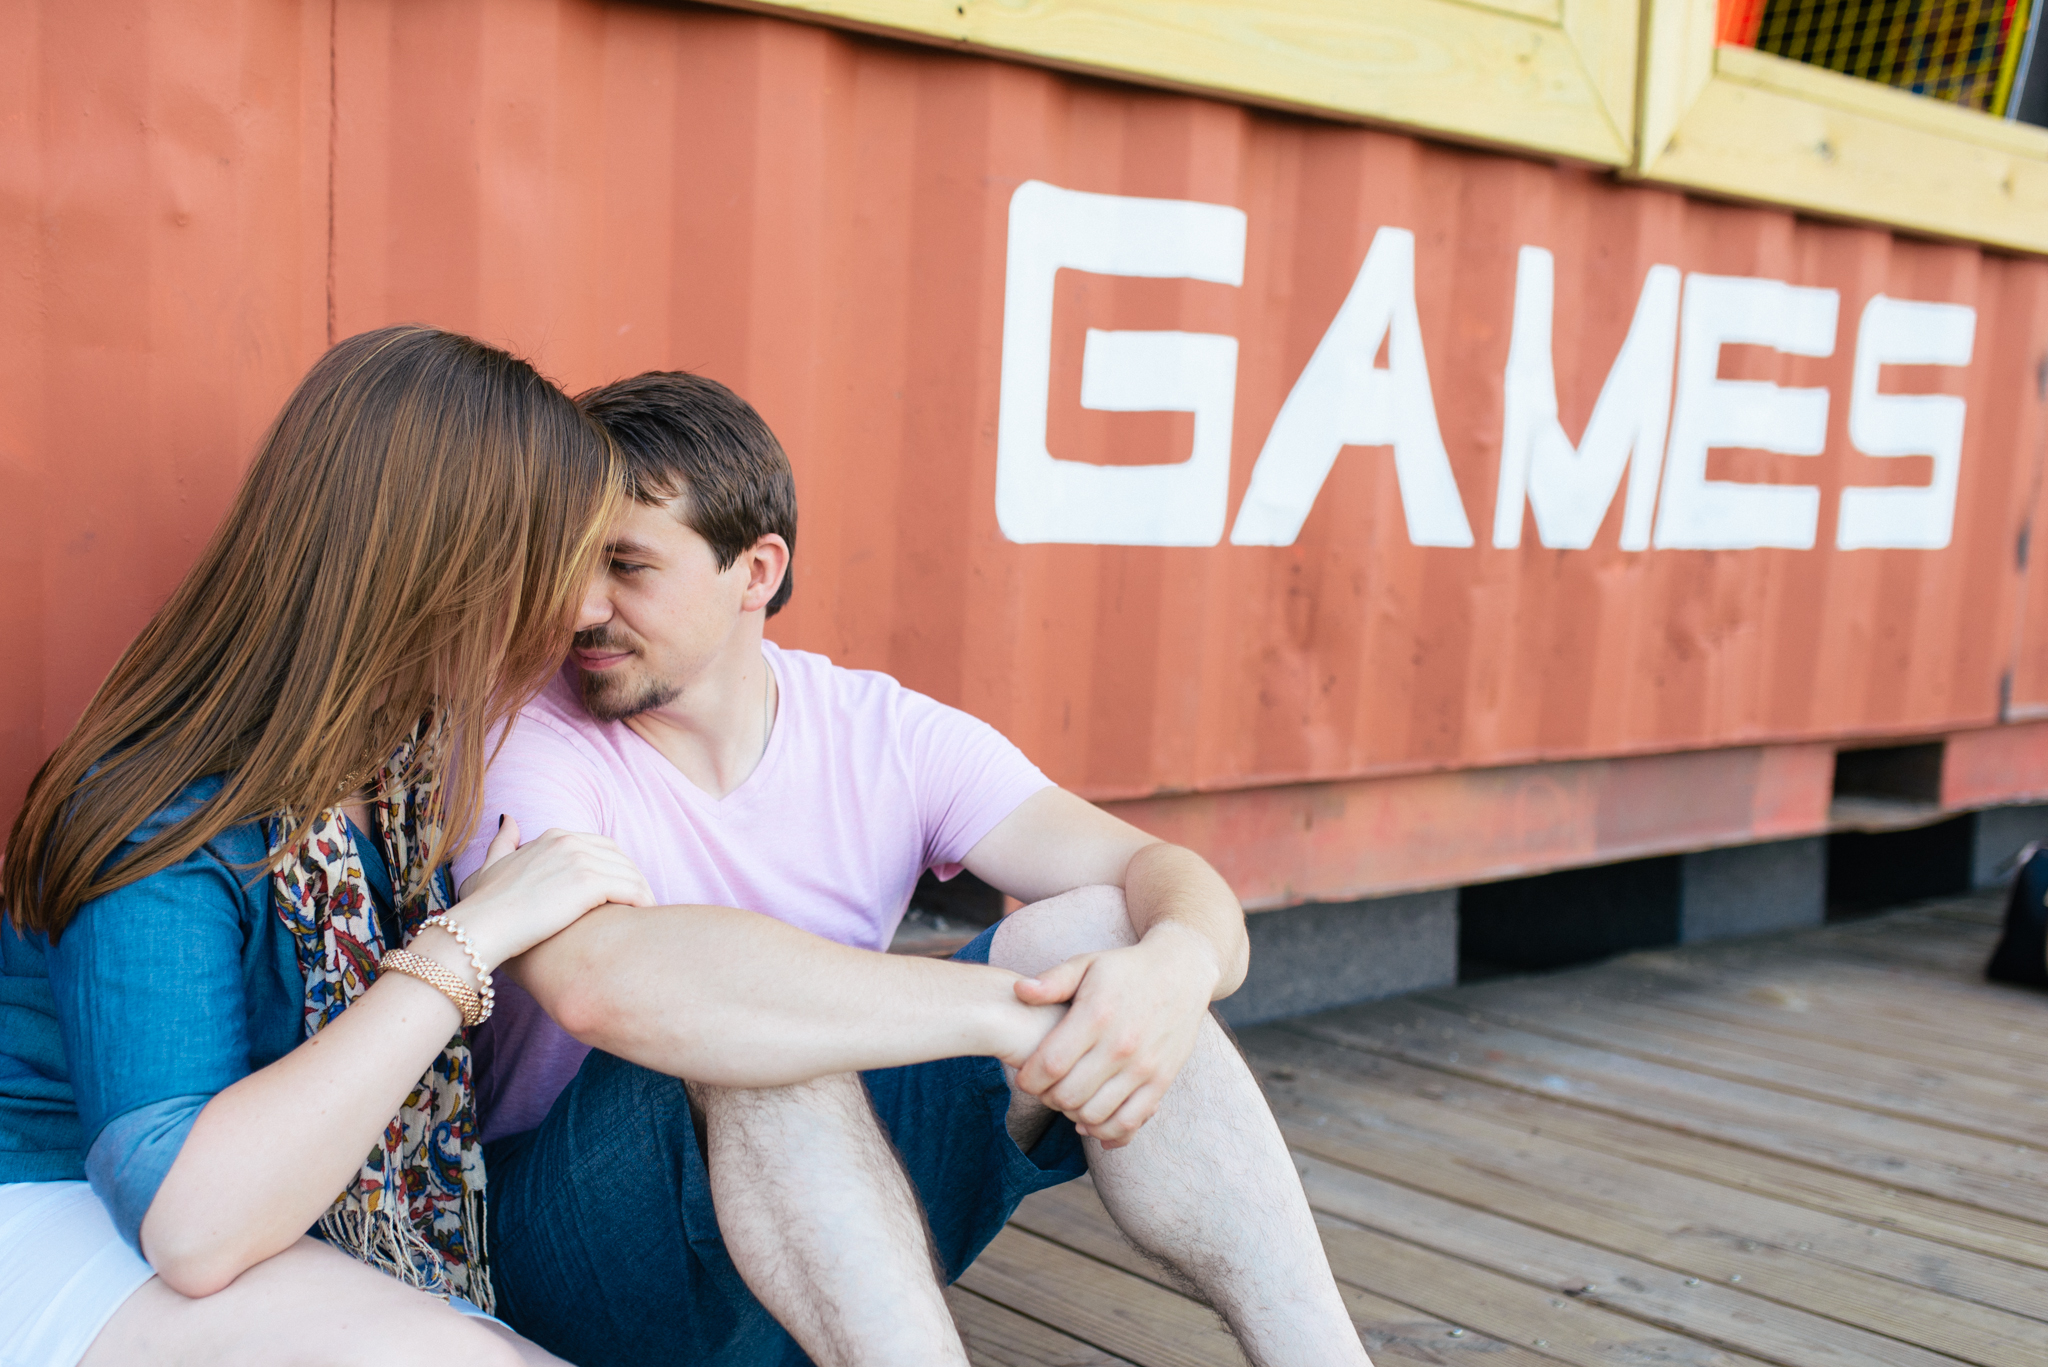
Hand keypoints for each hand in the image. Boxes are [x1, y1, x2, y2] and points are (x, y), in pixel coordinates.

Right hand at [447, 817, 654, 969]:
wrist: (482, 926)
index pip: (600, 845)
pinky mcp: (589, 883)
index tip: (620, 888)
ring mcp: (580, 860)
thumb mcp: (491, 865)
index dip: (614, 866)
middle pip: (619, 856)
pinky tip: (644, 917)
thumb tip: (509, 819)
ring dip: (643, 892)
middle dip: (632, 877)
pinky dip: (643, 902)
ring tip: (647, 913)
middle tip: (640, 901)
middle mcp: (569, 842)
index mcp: (552, 836)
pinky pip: (631, 890)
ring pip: (629, 873)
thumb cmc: (484, 905)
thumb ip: (503, 842)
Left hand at [1010, 923, 1221, 1147]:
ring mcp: (1144, 1067)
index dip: (1029, 1079)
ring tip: (1067, 1098)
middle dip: (1046, 1098)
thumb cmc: (1126, 969)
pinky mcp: (1162, 1081)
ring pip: (1095, 1115)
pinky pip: (1129, 1123)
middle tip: (1044, 1088)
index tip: (1024, 1076)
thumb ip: (1053, 981)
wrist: (1182, 972)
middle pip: (1069, 1095)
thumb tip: (1019, 992)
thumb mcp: (1088, 964)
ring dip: (1072, 1115)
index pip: (1051, 1064)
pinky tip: (1091, 1122)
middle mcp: (1121, 1046)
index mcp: (1097, 1016)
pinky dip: (1105, 1132)